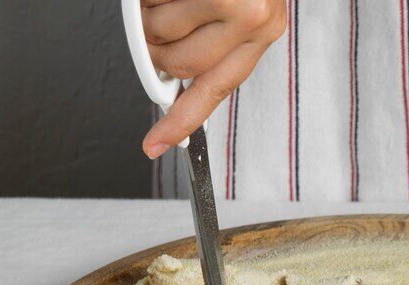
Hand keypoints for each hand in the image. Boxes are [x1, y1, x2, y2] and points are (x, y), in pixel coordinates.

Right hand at [139, 0, 286, 157]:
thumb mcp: (243, 10)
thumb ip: (214, 44)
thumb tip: (173, 77)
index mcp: (260, 31)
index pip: (215, 91)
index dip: (181, 121)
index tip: (157, 144)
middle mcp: (251, 18)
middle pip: (178, 63)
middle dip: (155, 48)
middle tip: (154, 27)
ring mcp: (231, 1)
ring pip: (159, 31)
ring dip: (148, 14)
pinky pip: (152, 2)